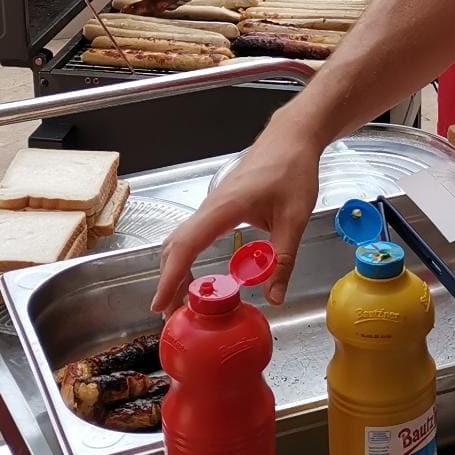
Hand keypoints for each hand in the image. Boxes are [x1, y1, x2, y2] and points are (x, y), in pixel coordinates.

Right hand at [154, 124, 321, 313]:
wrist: (290, 139)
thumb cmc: (292, 170)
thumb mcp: (294, 219)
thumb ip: (282, 260)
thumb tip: (274, 298)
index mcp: (223, 208)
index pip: (187, 246)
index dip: (170, 278)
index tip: (160, 304)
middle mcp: (210, 208)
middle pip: (175, 247)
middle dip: (168, 282)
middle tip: (170, 316)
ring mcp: (211, 207)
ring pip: (181, 241)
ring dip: (175, 271)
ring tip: (181, 302)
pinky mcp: (217, 208)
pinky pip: (193, 236)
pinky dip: (187, 259)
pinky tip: (197, 277)